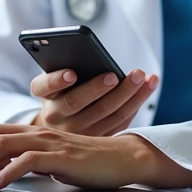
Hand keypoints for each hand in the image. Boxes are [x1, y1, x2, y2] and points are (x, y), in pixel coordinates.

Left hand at [0, 123, 191, 191]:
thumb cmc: (85, 161)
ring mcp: (47, 141)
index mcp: (27, 132)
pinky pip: (26, 160)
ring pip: (0, 145)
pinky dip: (6, 173)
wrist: (124, 158)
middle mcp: (34, 131)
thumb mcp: (47, 160)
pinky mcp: (61, 155)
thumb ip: (21, 161)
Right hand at [29, 69, 157, 135]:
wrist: (59, 129)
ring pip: (106, 113)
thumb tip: (87, 52)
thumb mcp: (56, 81)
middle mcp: (56, 117)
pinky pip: (120, 122)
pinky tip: (147, 87)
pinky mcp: (98, 139)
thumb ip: (66, 68)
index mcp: (44, 96)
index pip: (44, 87)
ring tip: (144, 76)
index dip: (57, 81)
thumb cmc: (62, 92)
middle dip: (100, 86)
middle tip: (117, 74)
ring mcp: (78, 133)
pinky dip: (136, 103)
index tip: (71, 73)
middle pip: (78, 102)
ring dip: (129, 94)